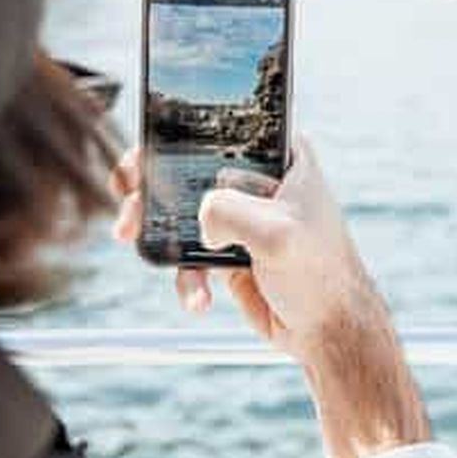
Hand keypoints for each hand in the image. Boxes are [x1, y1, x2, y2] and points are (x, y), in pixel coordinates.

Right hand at [111, 138, 431, 457]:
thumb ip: (229, 212)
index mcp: (280, 155)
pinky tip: (197, 299)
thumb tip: (199, 220)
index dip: (178, 130)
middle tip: (128, 199)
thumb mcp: (277, 233)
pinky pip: (187, 252)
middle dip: (150, 183)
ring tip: (132, 240)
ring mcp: (241, 214)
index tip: (145, 150)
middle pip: (189, 165)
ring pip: (180, 209)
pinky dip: (182, 275)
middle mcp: (257, 177)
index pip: (224, 126)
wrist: (328, 331)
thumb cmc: (320, 273)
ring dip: (152, 226)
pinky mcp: (228, 249)